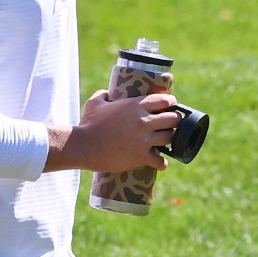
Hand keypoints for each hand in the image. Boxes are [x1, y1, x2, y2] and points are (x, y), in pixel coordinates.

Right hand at [45, 89, 182, 172]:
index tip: (171, 106)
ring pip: (170, 138)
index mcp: (135, 106)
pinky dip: (162, 162)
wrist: (83, 146)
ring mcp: (144, 140)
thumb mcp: (94, 103)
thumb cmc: (88, 124)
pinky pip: (161, 161)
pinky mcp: (141, 156)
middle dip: (174, 121)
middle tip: (170, 125)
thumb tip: (107, 94)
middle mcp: (143, 121)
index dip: (170, 103)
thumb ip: (103, 95)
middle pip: (173, 119)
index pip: (164, 100)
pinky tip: (159, 162)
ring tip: (164, 142)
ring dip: (169, 140)